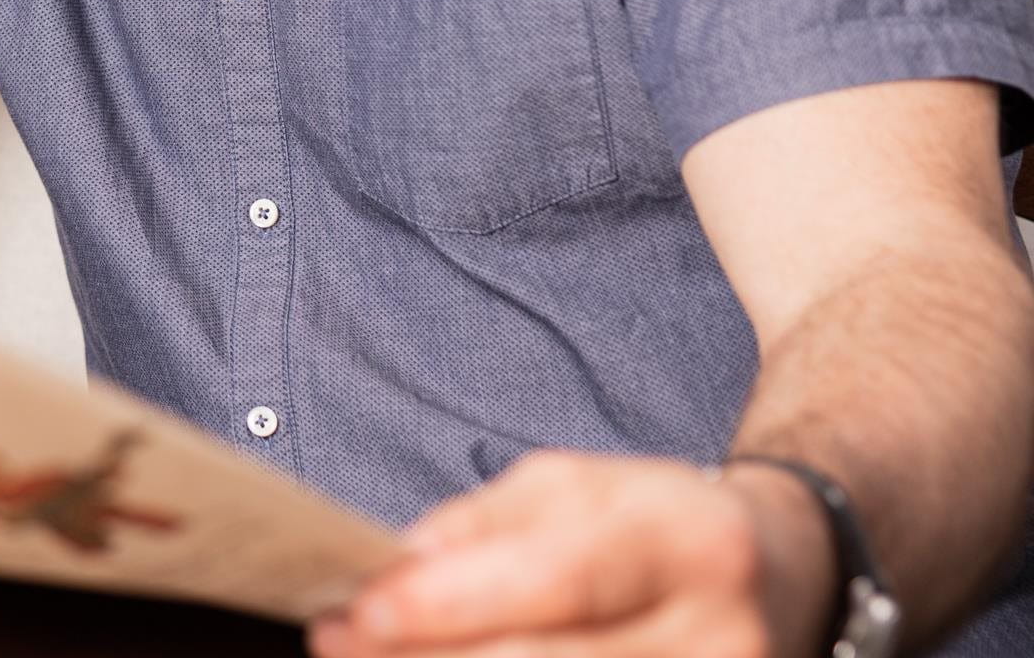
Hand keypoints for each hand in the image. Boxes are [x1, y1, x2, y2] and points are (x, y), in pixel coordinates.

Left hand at [313, 451, 834, 657]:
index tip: (362, 606)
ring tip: (372, 657)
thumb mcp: (579, 486)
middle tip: (336, 639)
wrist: (790, 575)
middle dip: (427, 656)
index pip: (558, 579)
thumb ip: (484, 523)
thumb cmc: (660, 524)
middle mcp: (724, 637)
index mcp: (693, 543)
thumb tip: (399, 566)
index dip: (453, 600)